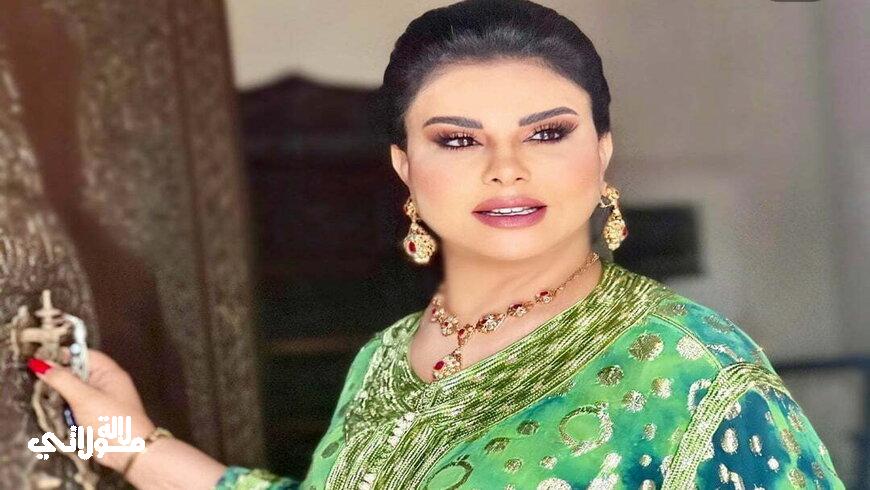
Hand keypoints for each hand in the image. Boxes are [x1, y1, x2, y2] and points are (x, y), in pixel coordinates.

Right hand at [28, 348, 156, 472]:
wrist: (128, 451)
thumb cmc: (111, 419)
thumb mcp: (84, 397)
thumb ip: (62, 380)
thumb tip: (42, 365)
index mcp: (109, 373)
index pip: (85, 355)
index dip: (65, 356)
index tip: (42, 360)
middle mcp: (106, 384)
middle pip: (78, 374)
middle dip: (60, 379)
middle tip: (41, 383)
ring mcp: (100, 402)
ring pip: (74, 392)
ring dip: (62, 397)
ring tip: (49, 401)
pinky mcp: (94, 418)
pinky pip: (75, 409)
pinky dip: (66, 411)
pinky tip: (57, 415)